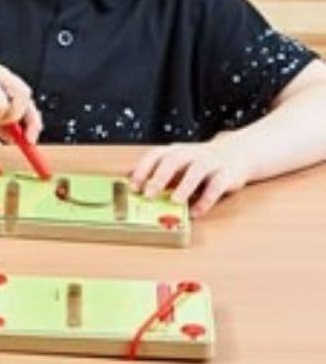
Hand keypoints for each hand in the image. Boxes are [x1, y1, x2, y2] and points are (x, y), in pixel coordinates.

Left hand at [128, 139, 251, 216]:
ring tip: (174, 201)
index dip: (142, 170)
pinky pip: (216, 186)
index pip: (155, 155)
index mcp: (175, 150)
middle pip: (173, 160)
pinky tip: (195, 212)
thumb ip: (156, 171)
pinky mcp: (227, 174)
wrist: (236, 154)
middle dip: (159, 177)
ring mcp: (210, 162)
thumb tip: (127, 179)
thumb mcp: (176, 163)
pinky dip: (205, 200)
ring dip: (184, 186)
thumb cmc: (198, 162)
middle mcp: (191, 153)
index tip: (133, 187)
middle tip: (149, 195)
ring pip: (196, 171)